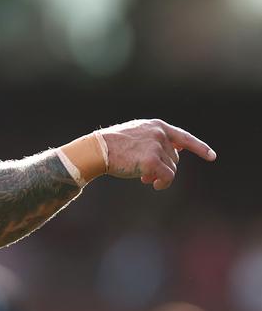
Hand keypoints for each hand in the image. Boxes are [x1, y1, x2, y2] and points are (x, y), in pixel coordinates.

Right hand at [99, 119, 216, 190]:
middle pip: (175, 158)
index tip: (211, 156)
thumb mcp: (137, 136)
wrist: (99, 149)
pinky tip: (153, 184)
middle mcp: (160, 134)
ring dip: (160, 176)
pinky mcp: (152, 161)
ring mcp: (157, 147)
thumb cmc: (113, 145)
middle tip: (147, 174)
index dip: (199, 148)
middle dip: (164, 167)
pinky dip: (163, 183)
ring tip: (145, 177)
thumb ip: (155, 141)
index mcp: (156, 126)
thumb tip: (175, 154)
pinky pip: (167, 177)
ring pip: (171, 169)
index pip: (184, 137)